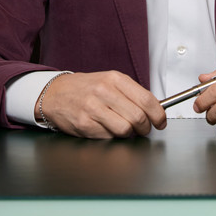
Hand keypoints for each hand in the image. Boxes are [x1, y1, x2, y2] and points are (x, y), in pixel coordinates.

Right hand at [36, 71, 166, 138]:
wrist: (55, 93)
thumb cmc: (86, 88)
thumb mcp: (110, 81)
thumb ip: (132, 93)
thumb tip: (156, 108)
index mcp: (115, 79)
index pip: (146, 100)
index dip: (158, 114)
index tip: (160, 121)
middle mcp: (104, 91)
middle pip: (138, 117)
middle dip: (145, 128)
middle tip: (143, 129)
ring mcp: (93, 108)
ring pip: (125, 130)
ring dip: (128, 133)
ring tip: (123, 127)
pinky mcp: (84, 123)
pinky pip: (108, 137)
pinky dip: (111, 136)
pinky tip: (105, 127)